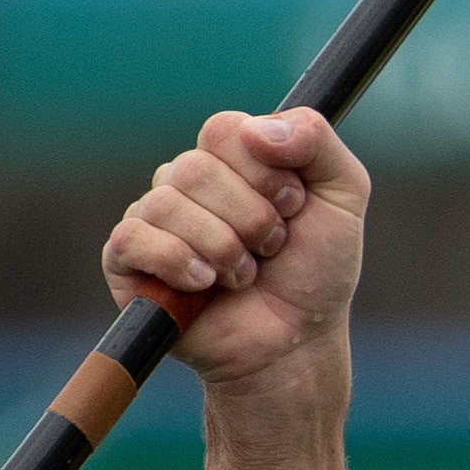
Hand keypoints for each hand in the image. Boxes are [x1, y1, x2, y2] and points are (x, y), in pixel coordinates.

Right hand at [98, 107, 371, 391]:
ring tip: (244, 276)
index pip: (224, 130)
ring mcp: (153, 218)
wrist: (295, 341)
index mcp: (231, 157)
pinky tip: (204, 284)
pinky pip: (133, 238)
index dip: (264, 172)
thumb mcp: (343, 194)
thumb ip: (317, 140)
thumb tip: (258, 128)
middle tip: (272, 248)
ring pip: (168, 204)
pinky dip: (177, 262)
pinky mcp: (127, 260)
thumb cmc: (316, 270)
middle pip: (196, 168)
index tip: (293, 206)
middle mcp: (187, 180)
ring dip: (223, 248)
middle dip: (251, 218)